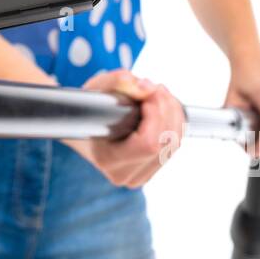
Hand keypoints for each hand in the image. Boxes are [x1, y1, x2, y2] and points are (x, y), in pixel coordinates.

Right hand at [63, 69, 186, 187]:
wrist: (84, 132)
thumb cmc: (89, 110)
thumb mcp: (96, 89)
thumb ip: (117, 82)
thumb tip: (147, 88)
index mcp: (108, 159)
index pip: (148, 143)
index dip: (156, 115)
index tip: (147, 94)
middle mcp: (125, 174)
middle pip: (165, 142)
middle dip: (167, 108)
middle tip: (155, 88)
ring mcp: (139, 176)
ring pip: (174, 144)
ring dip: (173, 114)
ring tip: (159, 94)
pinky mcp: (150, 171)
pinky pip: (174, 146)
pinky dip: (175, 123)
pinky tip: (165, 108)